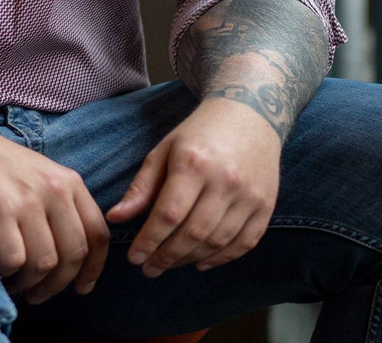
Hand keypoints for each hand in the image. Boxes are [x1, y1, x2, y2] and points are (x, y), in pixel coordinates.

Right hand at [0, 129, 109, 302]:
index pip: (96, 233)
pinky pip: (14, 262)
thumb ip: (60, 206)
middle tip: (38, 294)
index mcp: (68, 181)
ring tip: (13, 280)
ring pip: (44, 264)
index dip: (93, 268)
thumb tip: (73, 258)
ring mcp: (26, 201)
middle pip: (74, 254)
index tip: (82, 288)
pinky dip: (6, 274)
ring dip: (29, 283)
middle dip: (57, 284)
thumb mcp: (39, 175)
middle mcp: (53, 189)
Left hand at [106, 97, 279, 274]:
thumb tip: (116, 218)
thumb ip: (142, 186)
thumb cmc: (199, 133)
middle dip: (167, 257)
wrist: (249, 113)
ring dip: (190, 259)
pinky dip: (222, 259)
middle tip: (149, 269)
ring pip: (217, 242)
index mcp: (194, 163)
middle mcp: (224, 180)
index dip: (149, 241)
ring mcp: (249, 195)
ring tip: (170, 263)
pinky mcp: (265, 205)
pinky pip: (244, 243)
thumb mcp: (165, 149)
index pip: (168, 214)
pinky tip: (201, 263)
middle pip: (192, 233)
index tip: (134, 258)